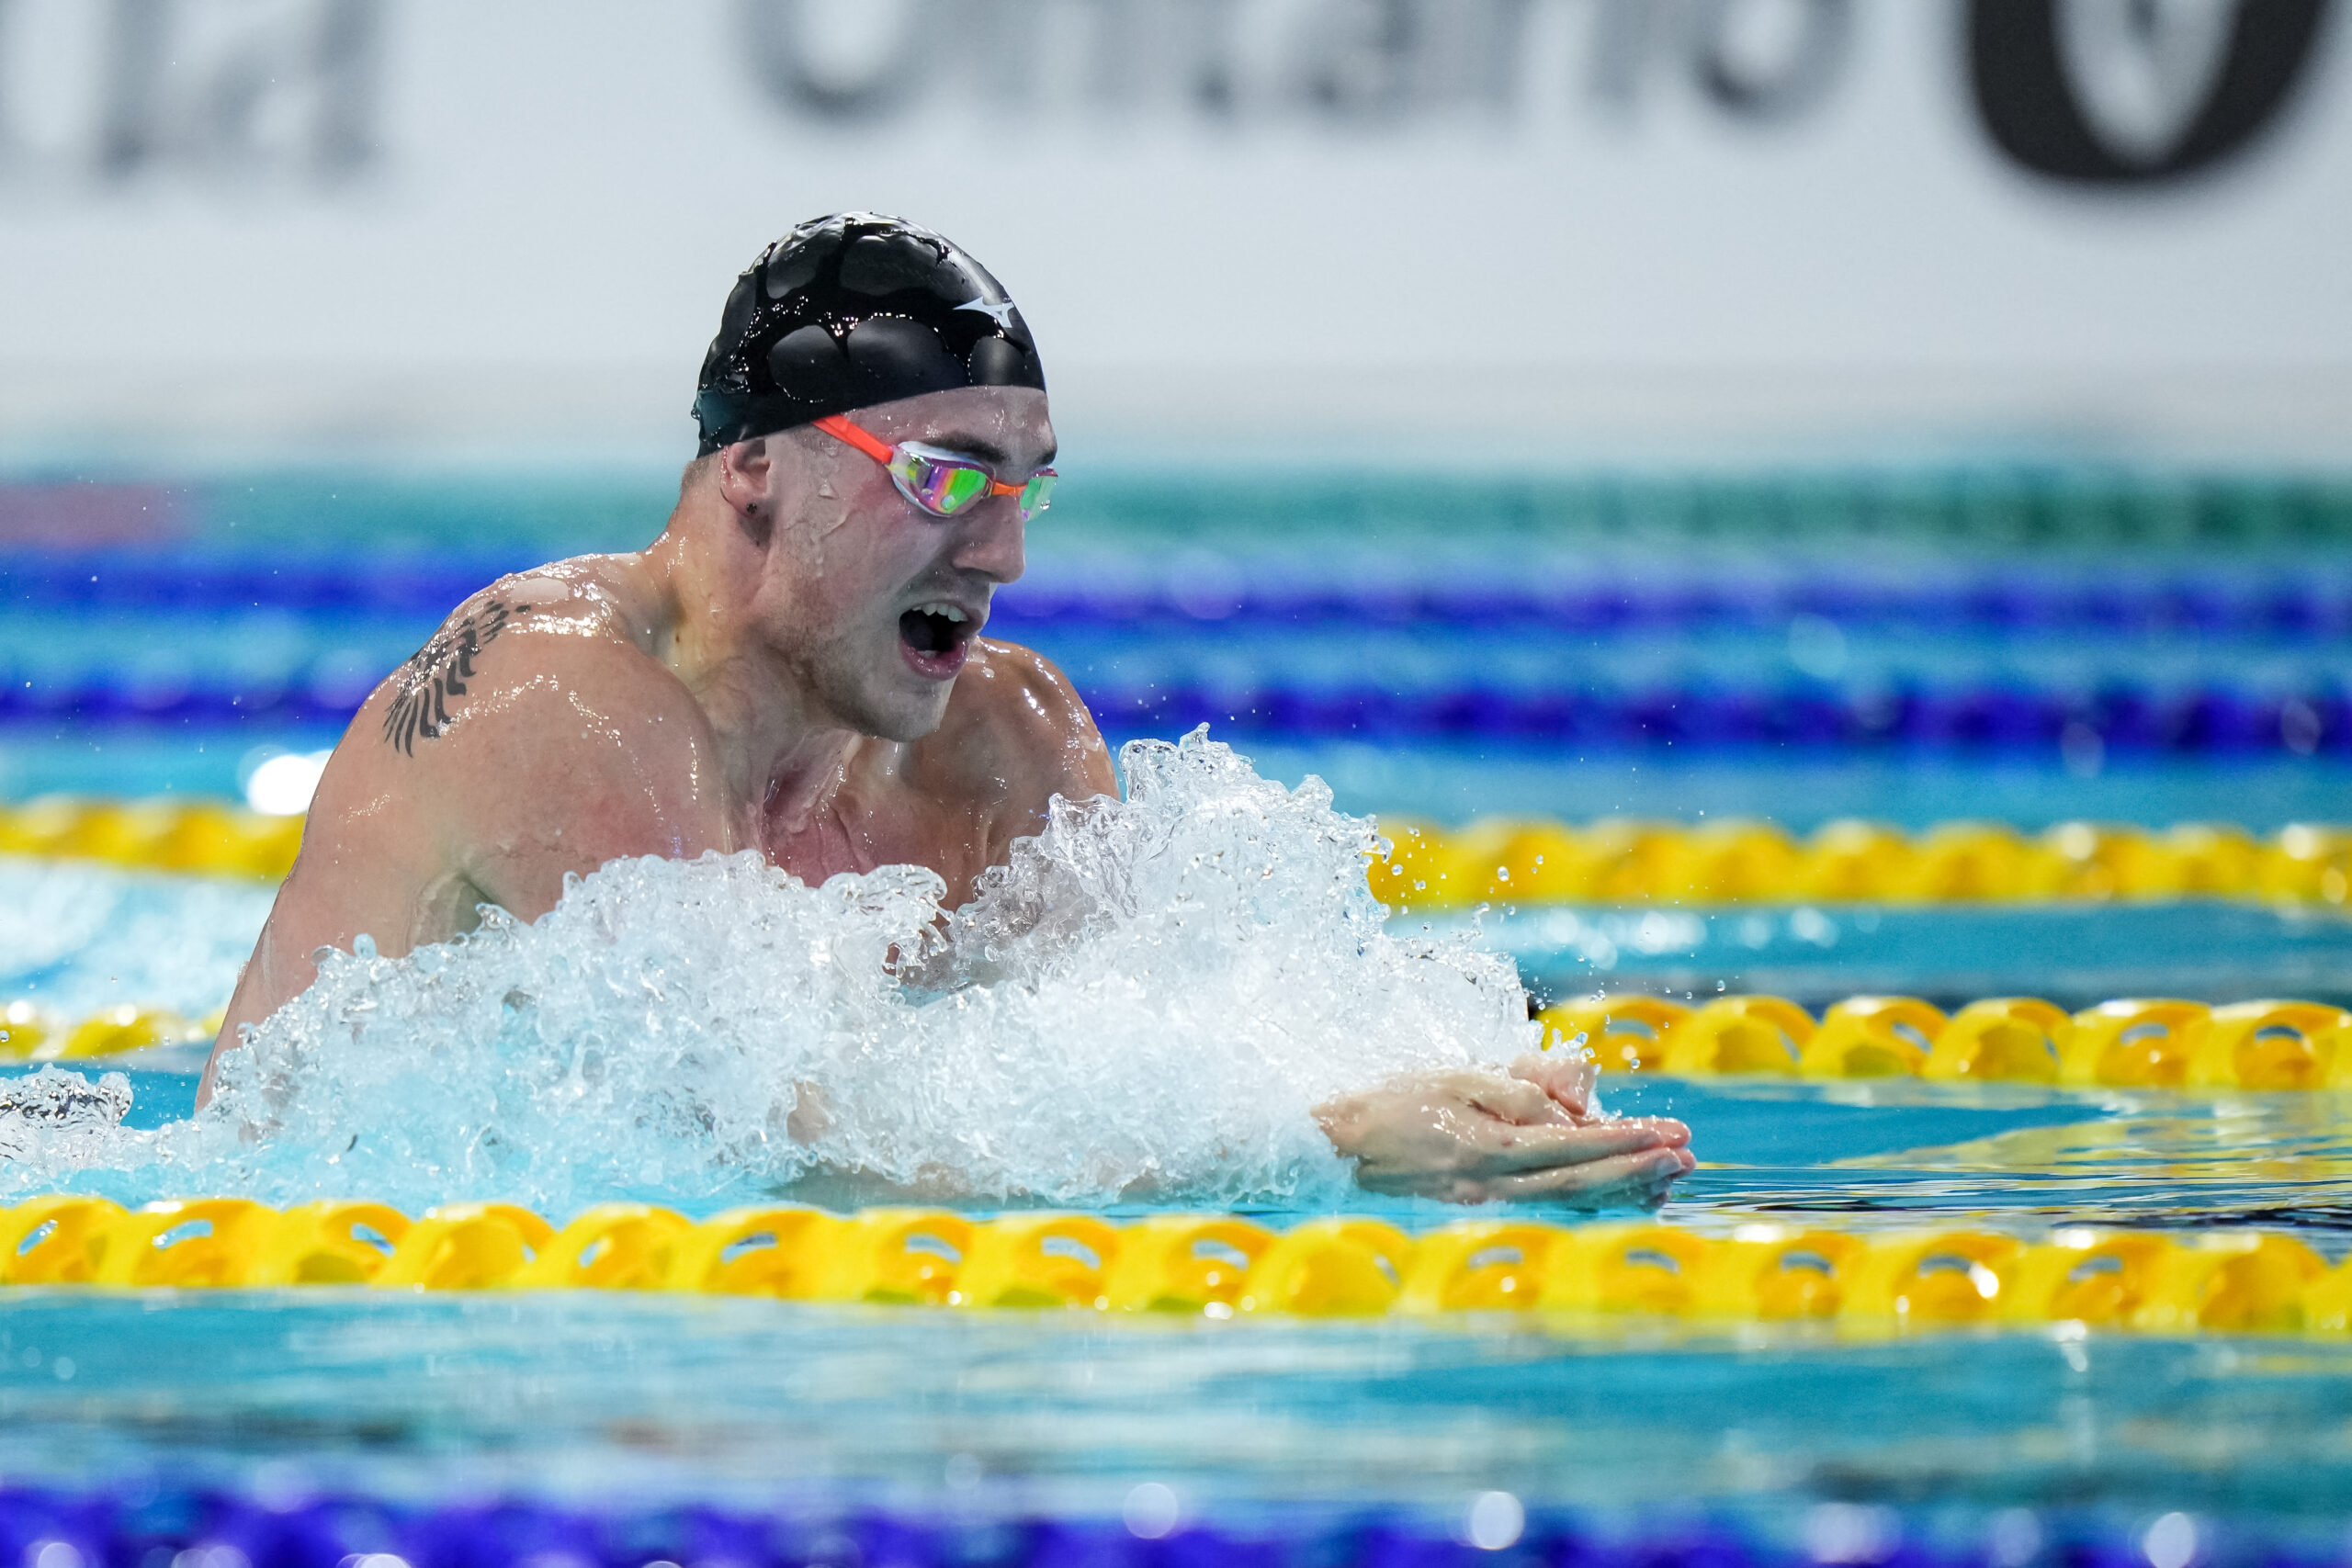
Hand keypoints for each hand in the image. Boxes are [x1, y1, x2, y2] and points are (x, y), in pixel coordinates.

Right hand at [1315, 1062, 1693, 1205]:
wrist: (1338, 1149)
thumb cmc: (1394, 1103)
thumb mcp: (1456, 1078)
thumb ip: (1516, 1095)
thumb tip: (1567, 1117)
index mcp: (1488, 1147)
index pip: (1572, 1145)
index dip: (1624, 1140)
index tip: (1667, 1132)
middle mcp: (1493, 1184)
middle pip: (1581, 1182)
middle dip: (1638, 1168)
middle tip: (1688, 1155)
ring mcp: (1487, 1203)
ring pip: (1570, 1202)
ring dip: (1623, 1189)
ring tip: (1670, 1177)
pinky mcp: (1481, 1208)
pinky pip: (1547, 1207)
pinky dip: (1590, 1202)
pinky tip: (1620, 1197)